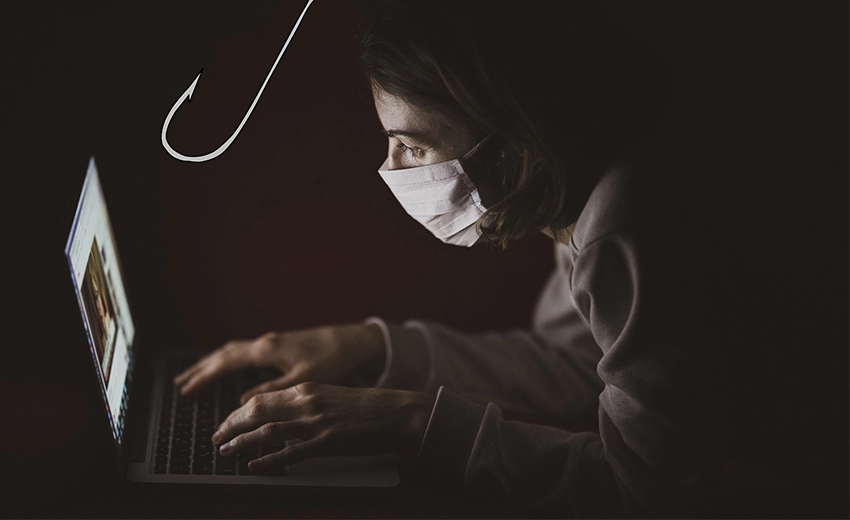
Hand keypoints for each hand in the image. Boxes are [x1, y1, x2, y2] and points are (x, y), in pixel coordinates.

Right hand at [173, 323, 385, 402]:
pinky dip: (227, 358)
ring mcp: (270, 342)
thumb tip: (243, 400)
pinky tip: (226, 365)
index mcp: (267, 350)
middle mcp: (264, 343)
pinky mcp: (277, 345)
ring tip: (194, 375)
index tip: (186, 390)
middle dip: (200, 369)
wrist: (350, 340)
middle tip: (179, 384)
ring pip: (232, 351)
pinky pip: (243, 350)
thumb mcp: (303, 379)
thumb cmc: (331, 359)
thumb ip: (272, 390)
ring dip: (212, 362)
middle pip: (223, 355)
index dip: (204, 377)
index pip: (226, 363)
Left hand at [211, 383, 434, 472]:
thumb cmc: (368, 407)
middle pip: (256, 411)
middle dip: (231, 425)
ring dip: (241, 442)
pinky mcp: (327, 443)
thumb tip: (281, 417)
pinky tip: (253, 466)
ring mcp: (315, 423)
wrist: (397, 413)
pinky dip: (267, 460)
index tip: (226, 422)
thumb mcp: (331, 397)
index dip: (237, 412)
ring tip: (226, 451)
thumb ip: (307, 404)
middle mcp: (307, 402)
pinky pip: (289, 453)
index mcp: (307, 389)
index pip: (261, 398)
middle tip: (217, 438)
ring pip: (266, 431)